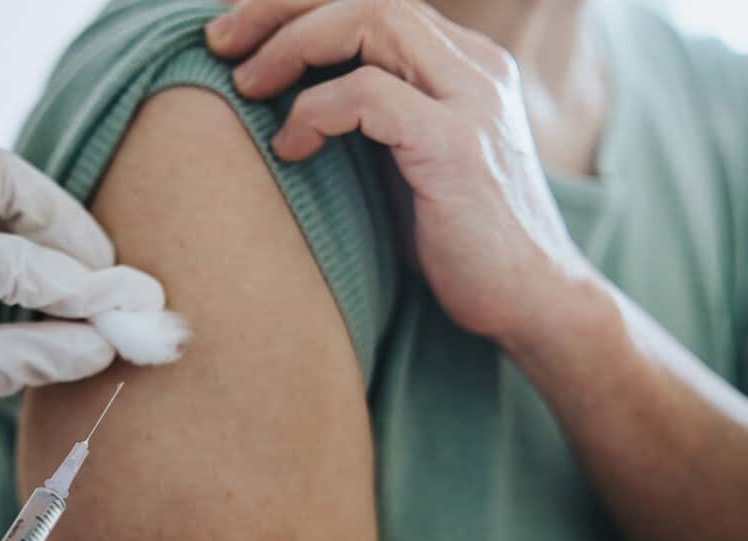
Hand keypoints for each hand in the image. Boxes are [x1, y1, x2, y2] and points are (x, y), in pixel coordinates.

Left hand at [206, 0, 593, 341]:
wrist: (532, 301)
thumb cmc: (455, 240)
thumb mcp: (404, 161)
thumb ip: (365, 117)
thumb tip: (280, 95)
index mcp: (461, 64)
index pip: (373, 0)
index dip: (297, 5)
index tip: (238, 35)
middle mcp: (473, 66)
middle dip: (279, 8)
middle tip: (218, 42)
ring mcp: (471, 99)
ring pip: (369, 18)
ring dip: (291, 46)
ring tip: (245, 86)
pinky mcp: (457, 144)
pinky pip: (368, 93)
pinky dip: (314, 111)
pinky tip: (290, 147)